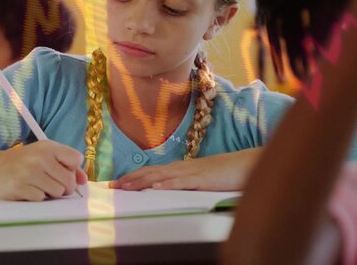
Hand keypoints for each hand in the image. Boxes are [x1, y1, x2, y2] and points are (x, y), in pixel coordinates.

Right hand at [0, 140, 86, 200]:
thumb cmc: (24, 162)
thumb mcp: (44, 156)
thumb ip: (66, 165)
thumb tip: (83, 180)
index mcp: (47, 147)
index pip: (76, 159)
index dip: (72, 169)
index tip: (61, 170)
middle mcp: (39, 157)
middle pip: (69, 181)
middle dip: (64, 187)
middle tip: (52, 183)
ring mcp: (29, 173)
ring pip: (58, 192)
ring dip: (51, 193)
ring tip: (39, 186)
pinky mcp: (20, 187)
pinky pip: (42, 199)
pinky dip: (37, 197)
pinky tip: (27, 190)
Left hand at [110, 149, 260, 190]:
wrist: (245, 165)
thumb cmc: (224, 174)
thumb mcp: (199, 180)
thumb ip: (183, 184)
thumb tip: (166, 191)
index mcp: (179, 168)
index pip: (151, 172)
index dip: (132, 177)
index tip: (116, 184)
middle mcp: (181, 168)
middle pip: (150, 172)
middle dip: (129, 179)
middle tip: (111, 187)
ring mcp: (190, 172)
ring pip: (161, 176)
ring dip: (141, 182)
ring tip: (125, 187)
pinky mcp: (202, 179)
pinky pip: (182, 181)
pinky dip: (167, 184)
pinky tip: (156, 188)